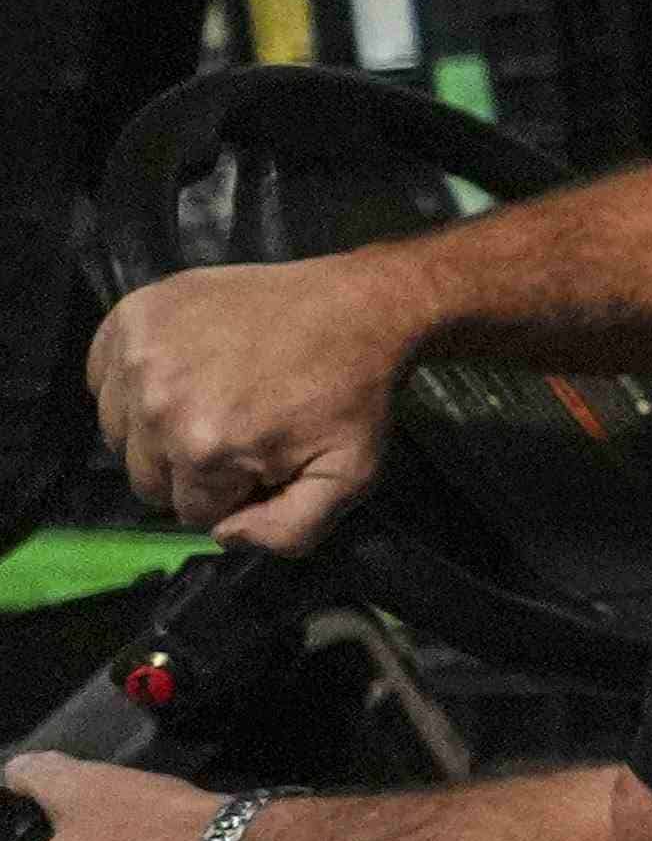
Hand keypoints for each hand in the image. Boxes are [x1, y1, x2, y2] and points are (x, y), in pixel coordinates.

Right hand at [90, 253, 426, 553]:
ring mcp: (139, 356)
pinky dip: (132, 387)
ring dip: (159, 430)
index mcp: (204, 449)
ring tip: (214, 401)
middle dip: (194, 469)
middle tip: (241, 430)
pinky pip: (103, 381)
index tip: (262, 462)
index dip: (233, 494)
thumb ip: (288, 531)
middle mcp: (157, 404)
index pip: (192, 511)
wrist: (358, 306)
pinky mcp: (132, 318)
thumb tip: (222, 534)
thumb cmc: (353, 393)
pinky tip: (184, 373)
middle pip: (148, 478)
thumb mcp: (348, 477)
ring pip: (121, 434)